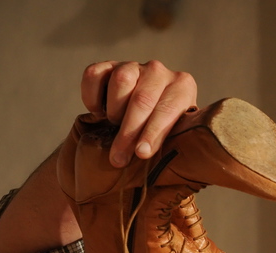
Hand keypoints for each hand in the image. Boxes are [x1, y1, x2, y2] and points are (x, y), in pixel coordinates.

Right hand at [80, 60, 197, 167]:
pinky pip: (94, 75)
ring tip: (114, 126)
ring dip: (115, 110)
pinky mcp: (108, 65)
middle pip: (142, 99)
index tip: (141, 153)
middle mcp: (159, 72)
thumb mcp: (178, 136)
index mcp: (183, 87)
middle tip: (119, 158)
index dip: (153, 133)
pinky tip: (98, 112)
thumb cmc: (166, 131)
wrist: (147, 113)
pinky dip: (92, 96)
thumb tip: (164, 164)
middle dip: (129, 133)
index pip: (168, 110)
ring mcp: (133, 66)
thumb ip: (176, 144)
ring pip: (121, 81)